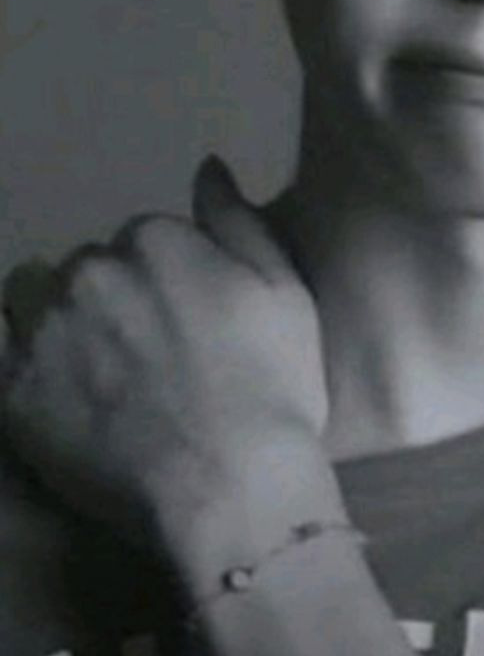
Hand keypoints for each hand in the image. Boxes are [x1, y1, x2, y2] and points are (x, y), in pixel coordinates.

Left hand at [0, 157, 331, 564]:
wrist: (229, 487)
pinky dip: (28, 370)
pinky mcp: (13, 393)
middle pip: (88, 269)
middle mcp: (90, 272)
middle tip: (144, 357)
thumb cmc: (273, 387)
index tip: (184, 325)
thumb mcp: (284, 291)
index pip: (143, 240)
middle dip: (110, 299)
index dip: (165, 281)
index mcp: (155, 240)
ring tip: (92, 372)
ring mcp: (44, 332)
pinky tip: (62, 398)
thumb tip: (206, 168)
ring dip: (56, 321)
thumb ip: (237, 221)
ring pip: (31, 300)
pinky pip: (5, 358)